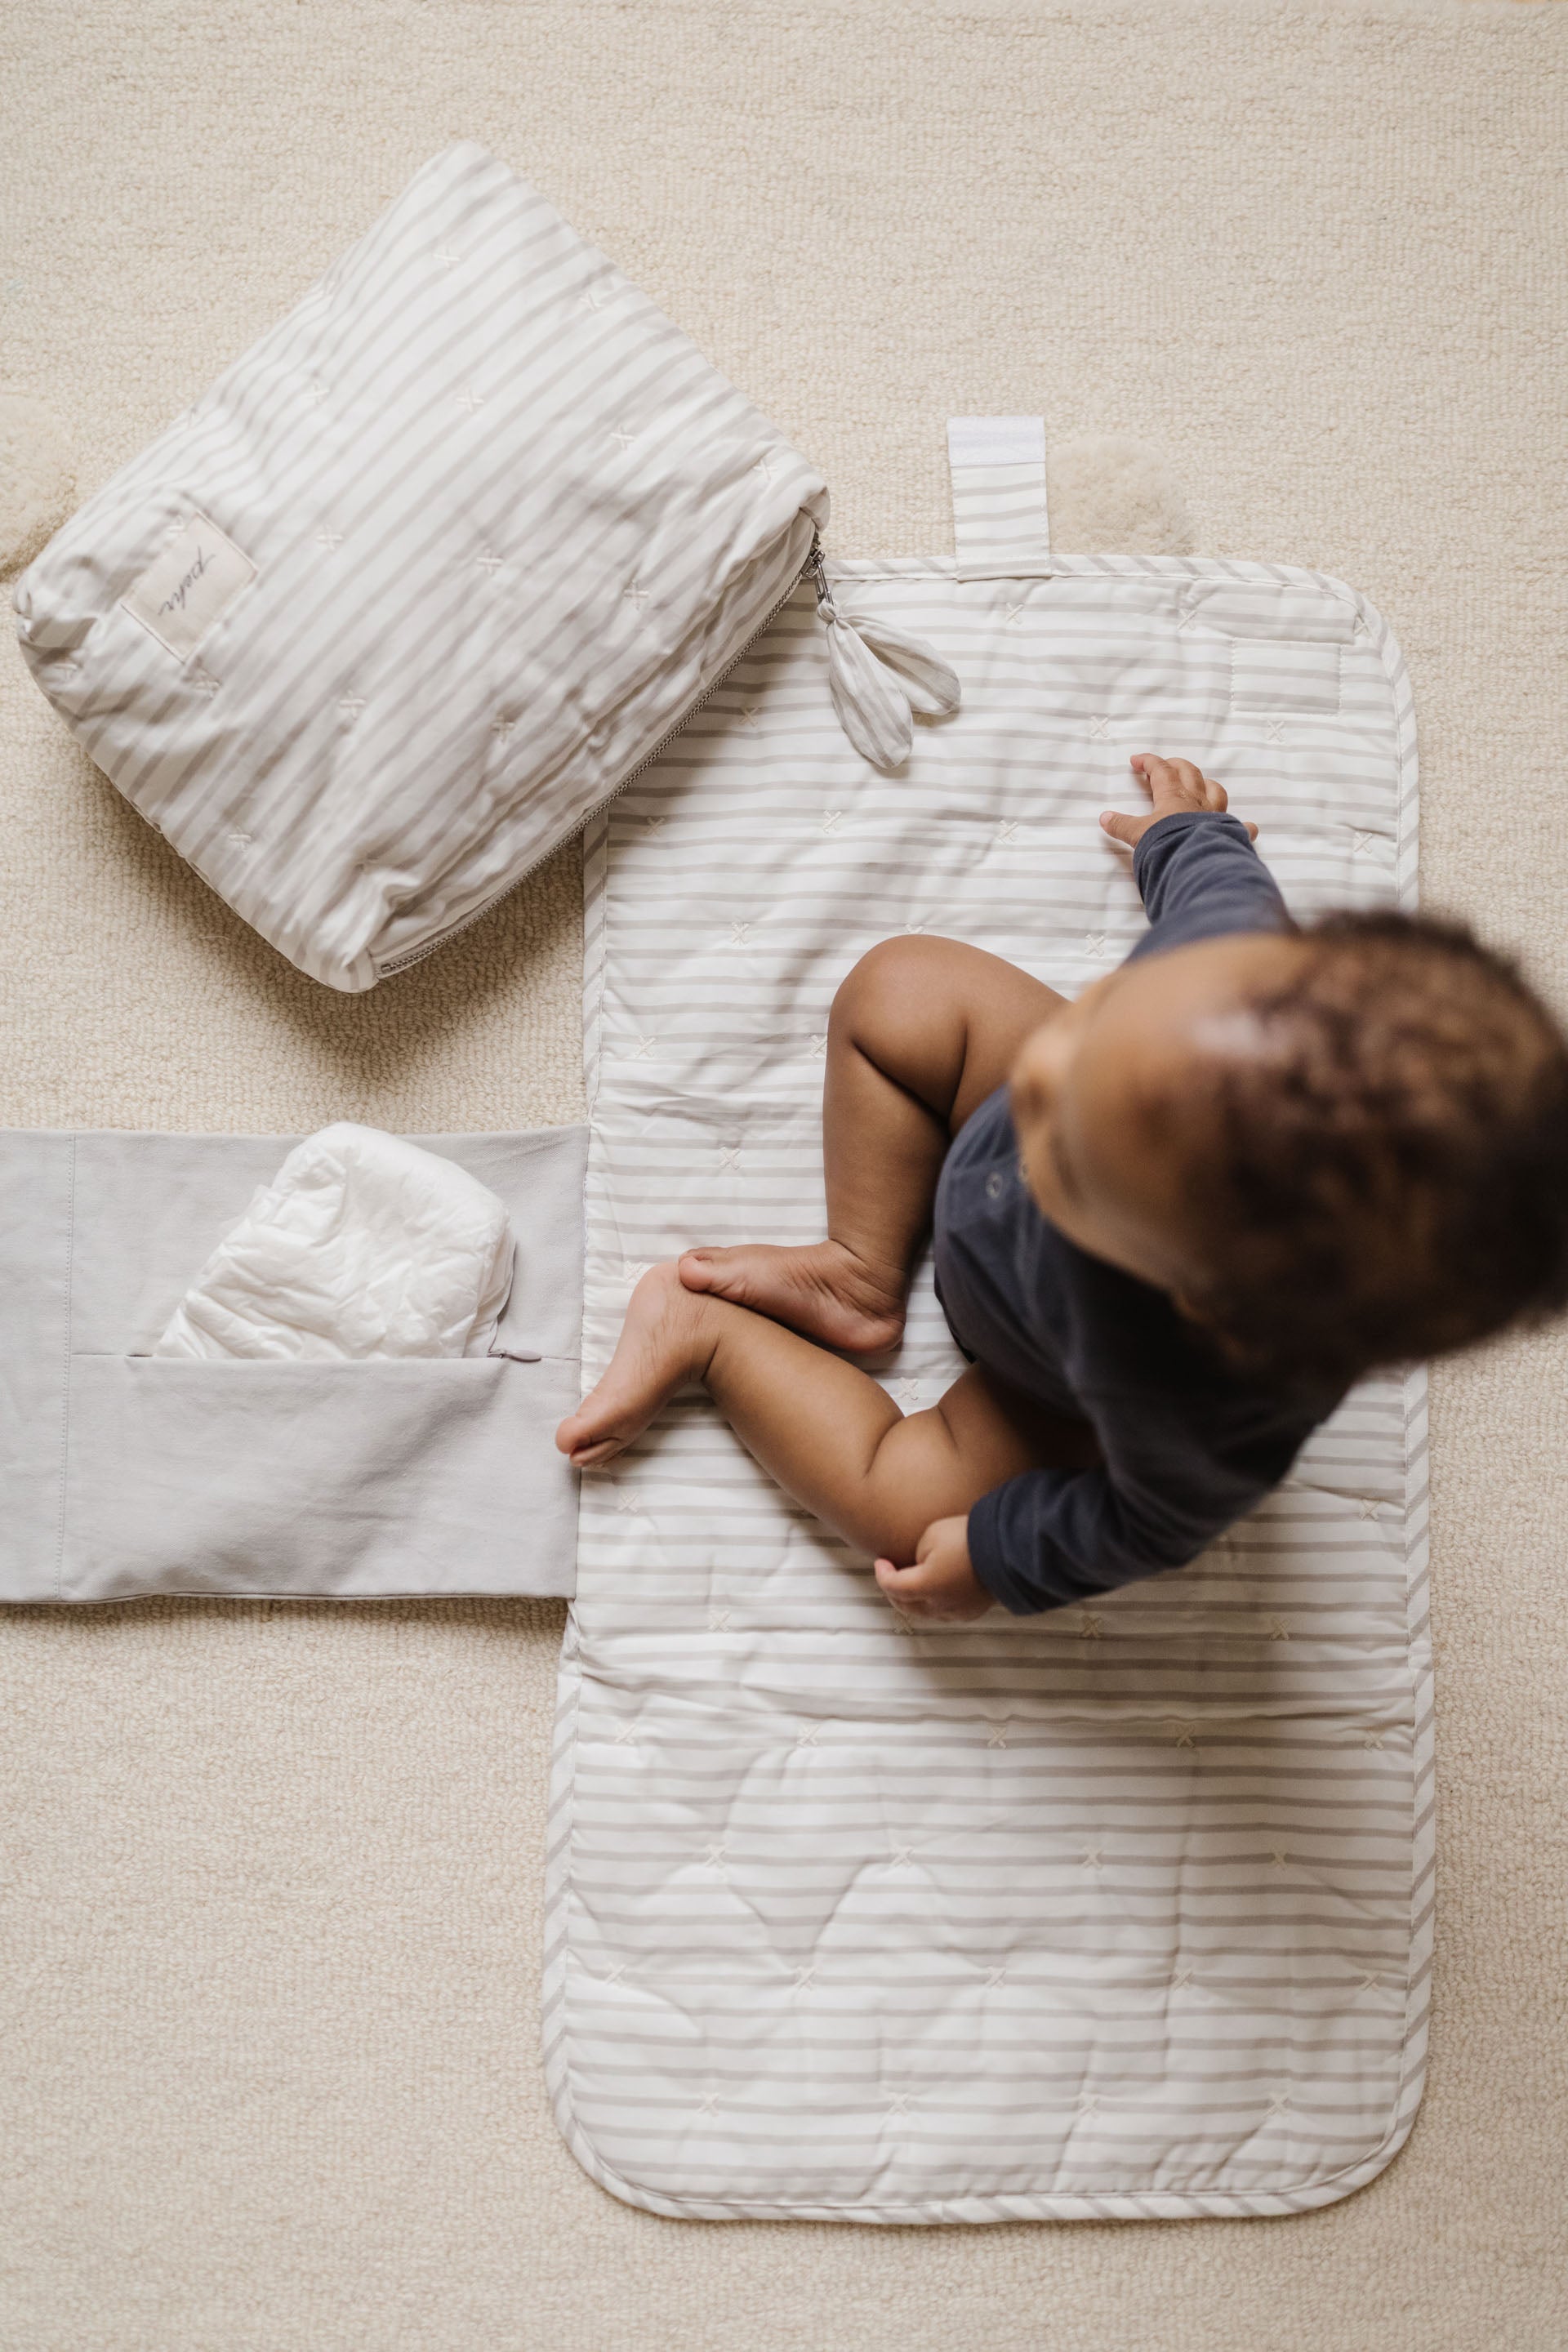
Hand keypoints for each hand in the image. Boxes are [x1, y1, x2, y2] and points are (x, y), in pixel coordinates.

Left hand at [874, 1515, 993, 1621]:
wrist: (1008, 1547)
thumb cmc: (968, 1537)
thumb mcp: (932, 1535)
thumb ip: (916, 1555)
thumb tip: (918, 1566)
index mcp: (926, 1585)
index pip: (892, 1587)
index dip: (882, 1575)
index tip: (881, 1562)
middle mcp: (939, 1605)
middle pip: (905, 1605)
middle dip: (893, 1590)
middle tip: (890, 1574)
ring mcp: (957, 1612)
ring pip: (925, 1613)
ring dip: (913, 1599)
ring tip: (911, 1582)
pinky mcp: (972, 1612)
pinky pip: (945, 1613)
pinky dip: (934, 1604)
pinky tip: (935, 1591)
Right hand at [1100, 754, 1257, 850]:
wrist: (1197, 862)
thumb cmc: (1167, 845)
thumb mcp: (1138, 835)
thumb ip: (1122, 826)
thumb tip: (1105, 818)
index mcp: (1173, 795)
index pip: (1160, 770)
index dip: (1148, 762)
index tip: (1136, 760)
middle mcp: (1197, 800)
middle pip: (1189, 772)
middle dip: (1176, 765)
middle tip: (1165, 766)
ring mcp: (1216, 815)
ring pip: (1215, 790)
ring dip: (1206, 785)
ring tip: (1200, 787)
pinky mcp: (1231, 833)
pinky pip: (1241, 826)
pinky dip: (1243, 825)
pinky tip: (1246, 827)